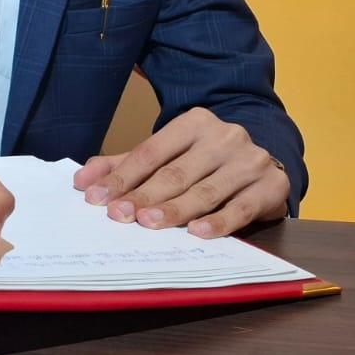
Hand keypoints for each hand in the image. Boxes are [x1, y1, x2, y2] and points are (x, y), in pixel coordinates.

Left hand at [73, 107, 288, 237]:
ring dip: (175, 210)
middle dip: (143, 196)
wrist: (267, 160)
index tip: (95, 198)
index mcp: (194, 122)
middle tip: (118, 215)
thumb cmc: (206, 160)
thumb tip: (82, 180)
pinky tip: (198, 232)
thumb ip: (125, 165)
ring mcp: (251, 160)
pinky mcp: (273, 186)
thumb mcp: (167, 155)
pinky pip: (242, 208)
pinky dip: (219, 221)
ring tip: (148, 223)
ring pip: (205, 191)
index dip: (121, 177)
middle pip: (175, 172)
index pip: (150, 153)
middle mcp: (225, 136)